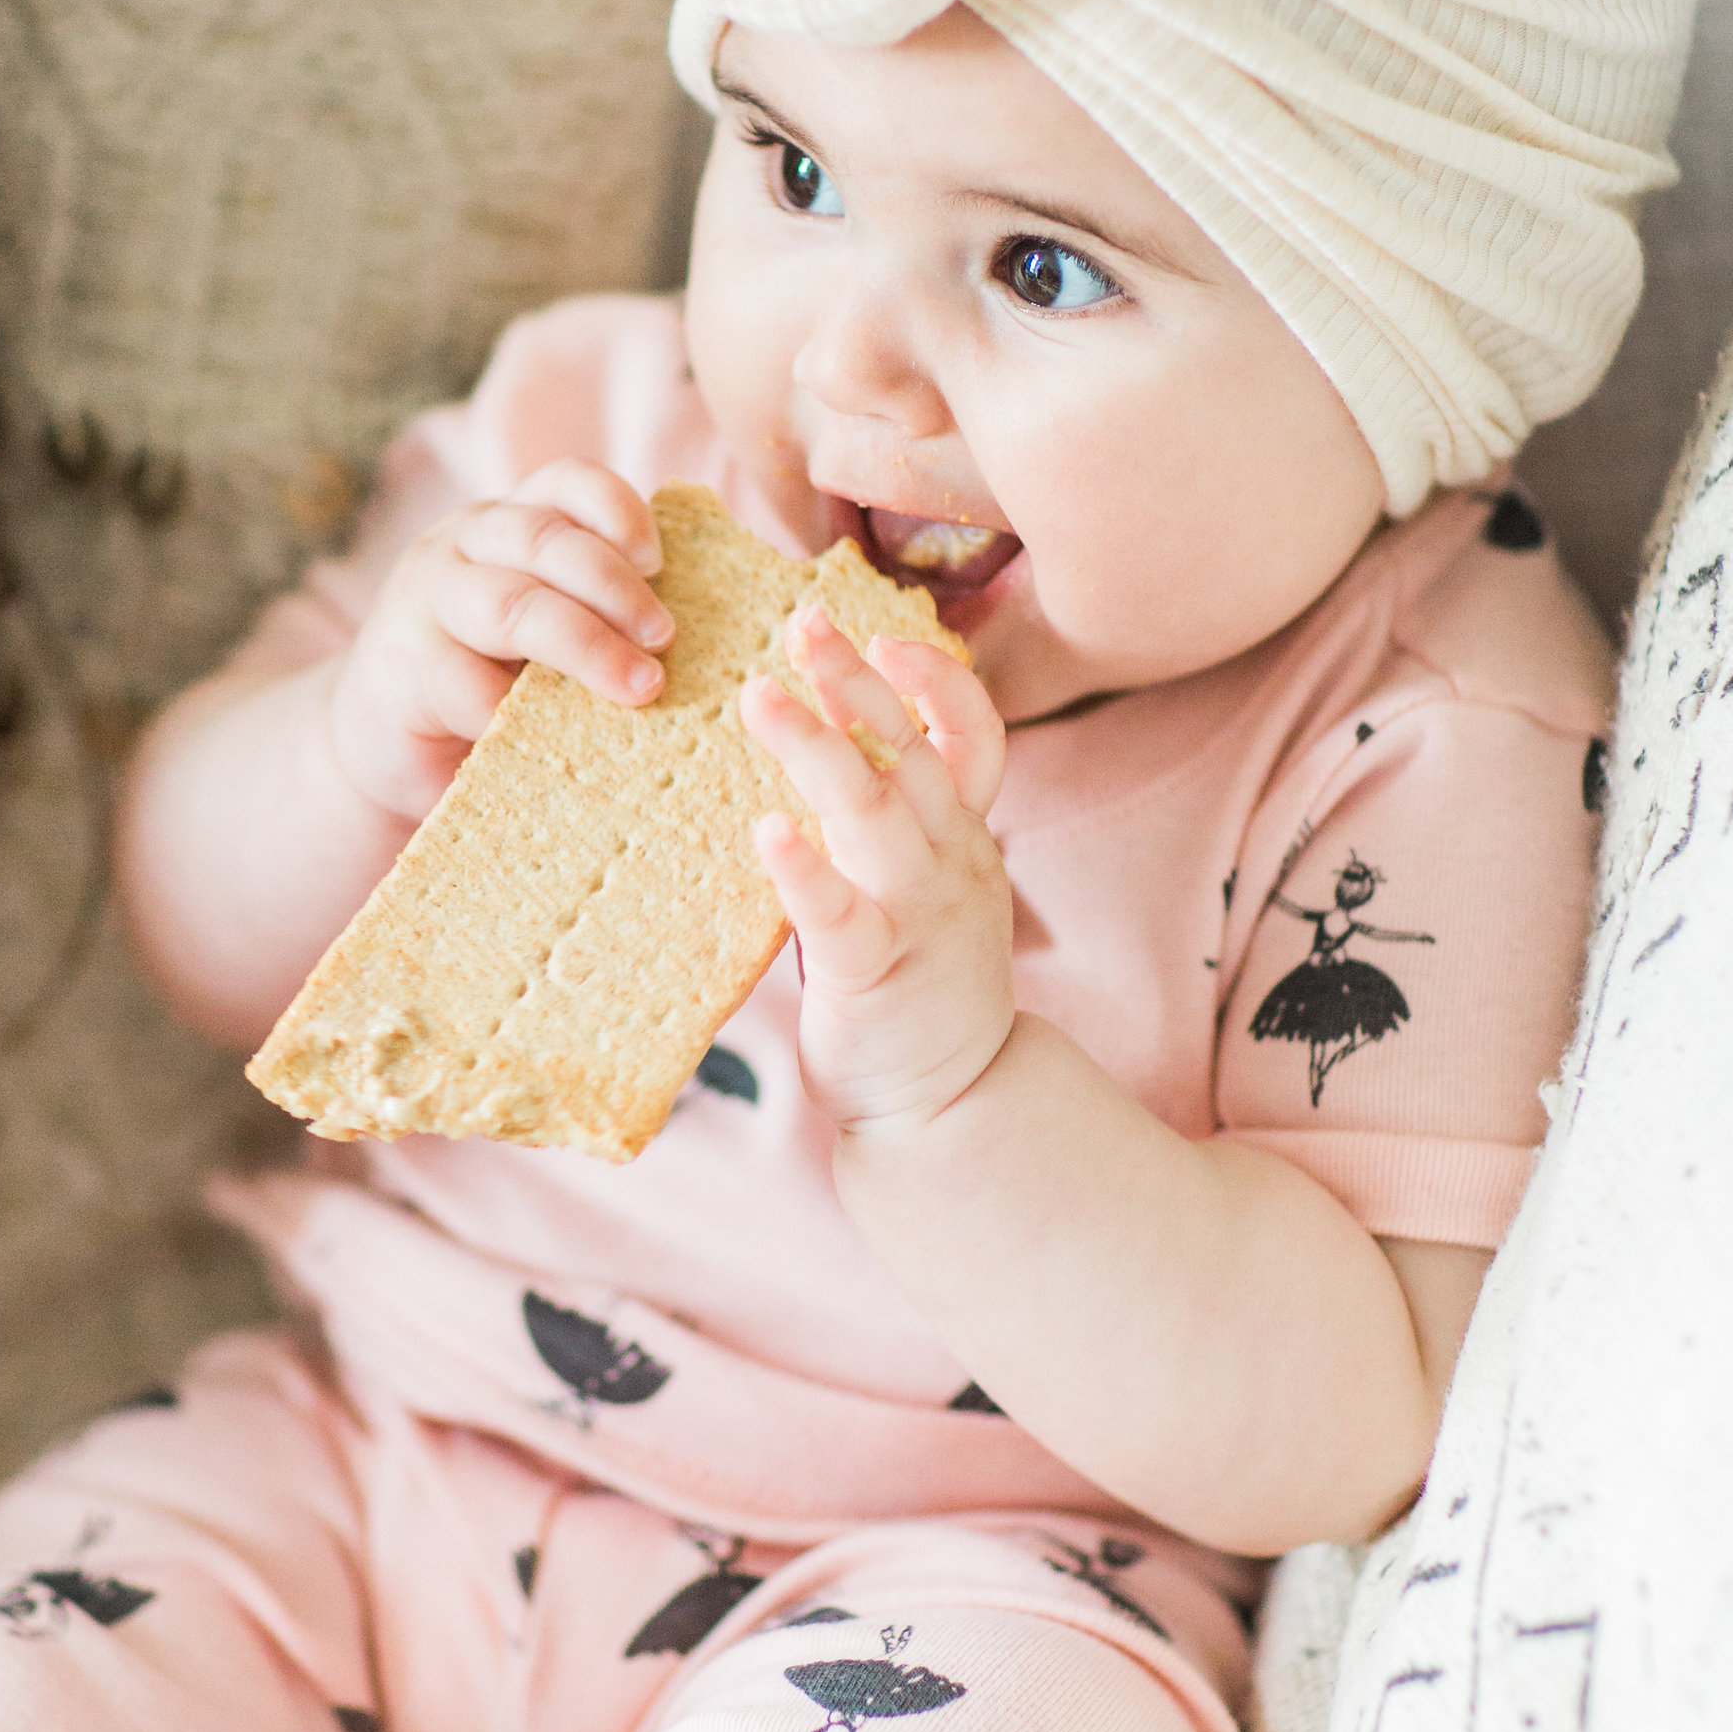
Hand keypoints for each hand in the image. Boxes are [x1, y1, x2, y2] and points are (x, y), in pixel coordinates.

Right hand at [324, 459, 671, 820]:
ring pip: (513, 604)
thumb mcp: (543, 634)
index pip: (566, 482)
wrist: (383, 746)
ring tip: (642, 686)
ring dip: (587, 644)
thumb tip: (702, 632)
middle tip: (667, 639)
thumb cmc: (489, 685)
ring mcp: (425, 602)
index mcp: (508, 524)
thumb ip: (596, 614)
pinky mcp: (401, 669)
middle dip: (616, 588)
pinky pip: (467, 683)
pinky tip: (558, 738)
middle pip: (545, 541)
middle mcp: (462, 546)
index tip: (659, 557)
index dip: (617, 508)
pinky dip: (518, 710)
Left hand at [739, 608, 1014, 1138]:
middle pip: (916, 753)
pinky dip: (806, 871)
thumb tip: (814, 742)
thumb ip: (886, 821)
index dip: (937, 679)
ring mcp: (920, 919)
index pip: (972, 738)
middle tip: (803, 623)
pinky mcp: (878, 978)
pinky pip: (843, 917)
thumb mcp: (920, 887)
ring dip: (821, 749)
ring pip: (880, 815)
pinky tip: (766, 831)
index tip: (885, 633)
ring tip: (760, 697)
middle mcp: (952, 865)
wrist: (953, 1108)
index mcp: (960, 840)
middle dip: (860, 681)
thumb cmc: (915, 987)